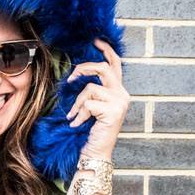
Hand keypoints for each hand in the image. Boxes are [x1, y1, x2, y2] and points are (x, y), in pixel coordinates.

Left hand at [65, 39, 129, 160]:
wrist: (95, 153)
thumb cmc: (90, 131)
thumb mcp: (91, 107)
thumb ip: (92, 91)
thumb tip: (78, 72)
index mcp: (119, 92)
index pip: (116, 65)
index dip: (107, 50)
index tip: (96, 41)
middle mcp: (122, 95)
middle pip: (104, 68)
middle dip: (84, 69)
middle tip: (71, 78)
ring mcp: (120, 103)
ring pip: (91, 87)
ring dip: (77, 102)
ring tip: (73, 115)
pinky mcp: (113, 112)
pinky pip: (88, 103)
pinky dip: (78, 113)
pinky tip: (77, 124)